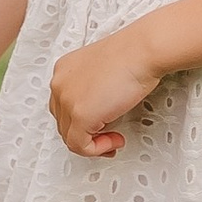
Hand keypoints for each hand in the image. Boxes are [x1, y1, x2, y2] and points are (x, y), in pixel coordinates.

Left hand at [49, 29, 167, 158]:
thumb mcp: (101, 72)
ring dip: (94, 143)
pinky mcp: (80, 116)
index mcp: (64, 71)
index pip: (62, 106)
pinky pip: (80, 146)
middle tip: (109, 136)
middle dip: (87, 135)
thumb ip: (90, 91)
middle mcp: (60, 85)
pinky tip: (115, 139)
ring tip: (114, 138)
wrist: (141, 52)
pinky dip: (97, 149)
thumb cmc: (131, 56)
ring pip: (70, 138)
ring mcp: (67, 101)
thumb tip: (97, 113)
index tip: (100, 125)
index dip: (82, 121)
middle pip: (64, 123)